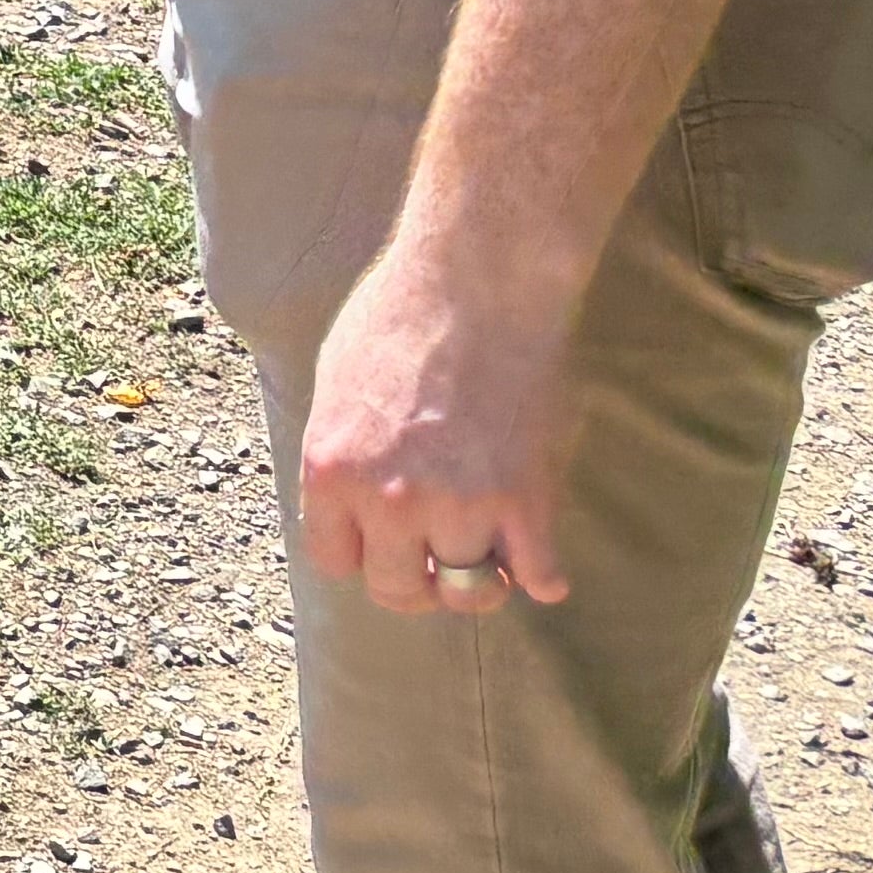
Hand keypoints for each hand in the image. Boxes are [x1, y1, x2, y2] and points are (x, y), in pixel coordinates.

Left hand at [292, 225, 581, 614]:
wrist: (478, 282)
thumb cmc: (401, 315)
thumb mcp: (336, 383)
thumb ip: (342, 451)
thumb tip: (347, 495)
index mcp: (331, 471)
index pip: (336, 563)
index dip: (362, 555)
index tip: (384, 545)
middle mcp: (389, 501)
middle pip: (398, 589)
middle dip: (416, 580)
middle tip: (436, 561)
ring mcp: (458, 506)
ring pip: (468, 589)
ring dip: (479, 575)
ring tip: (489, 555)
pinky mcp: (523, 500)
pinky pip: (537, 574)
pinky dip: (541, 577)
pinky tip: (540, 570)